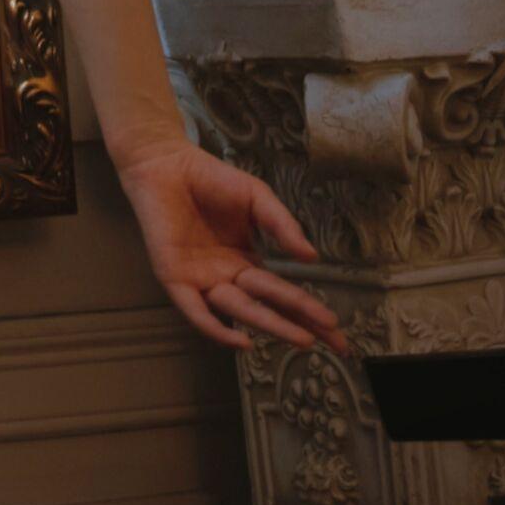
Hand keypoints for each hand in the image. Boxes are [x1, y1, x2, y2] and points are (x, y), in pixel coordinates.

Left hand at [113, 139, 350, 357]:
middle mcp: (226, 278)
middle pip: (267, 308)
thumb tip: (311, 258)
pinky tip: (243, 341)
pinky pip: (197, 311)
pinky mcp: (175, 278)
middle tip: (334, 343)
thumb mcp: (257, 199)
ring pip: (240, 311)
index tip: (338, 330)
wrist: (166, 161)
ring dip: (271, 326)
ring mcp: (202, 280)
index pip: (282, 295)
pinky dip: (217, 329)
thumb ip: (282, 226)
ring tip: (303, 339)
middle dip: (300, 326)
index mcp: (246, 262)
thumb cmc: (210, 178)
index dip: (309, 312)